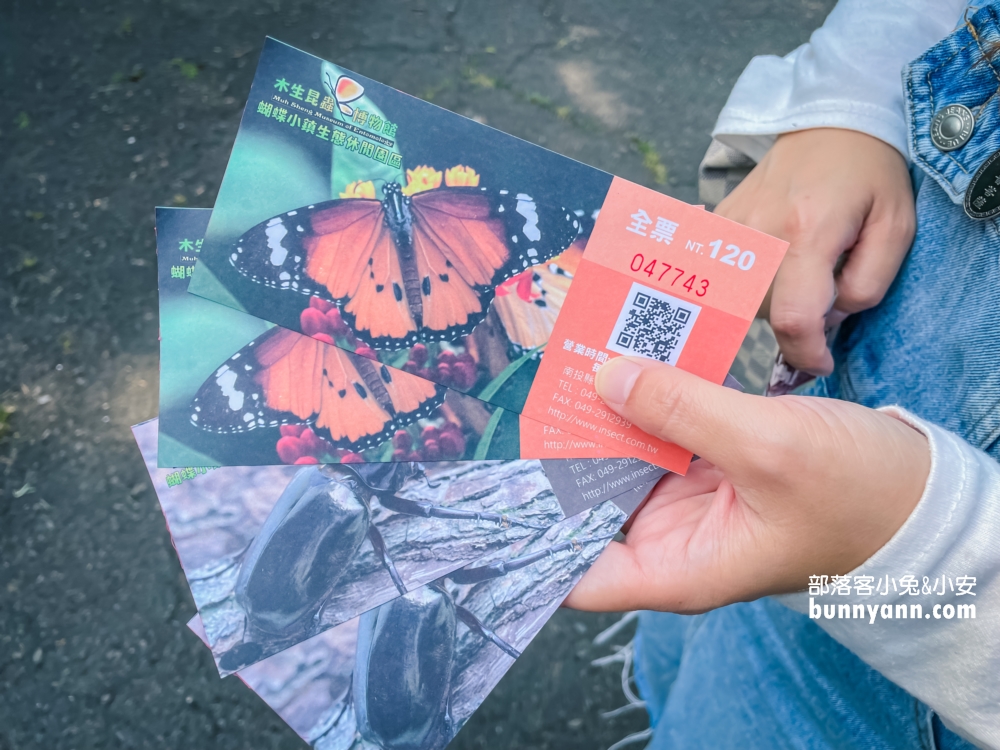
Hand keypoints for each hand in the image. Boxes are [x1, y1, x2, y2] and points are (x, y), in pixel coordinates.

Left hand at [564, 357, 928, 612]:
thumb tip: (607, 376)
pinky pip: (659, 432)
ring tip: (573, 357)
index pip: (576, 572)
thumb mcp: (767, 447)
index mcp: (677, 567)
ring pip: (621, 459)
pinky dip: (644, 399)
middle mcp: (670, 539)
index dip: (534, 536)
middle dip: (563, 450)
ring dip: (602, 414)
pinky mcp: (706, 466)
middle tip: (537, 387)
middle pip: (588, 503)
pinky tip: (626, 357)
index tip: (503, 482)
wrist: (921, 492)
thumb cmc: (857, 494)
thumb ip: (683, 411)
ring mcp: (687, 500)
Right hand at [714, 128, 914, 374]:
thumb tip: (829, 319)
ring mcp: (730, 228)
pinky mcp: (716, 226)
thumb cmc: (869, 176)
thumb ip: (868, 283)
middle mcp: (758, 233)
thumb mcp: (896, 228)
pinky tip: (770, 263)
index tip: (821, 362)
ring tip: (801, 268)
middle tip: (826, 287)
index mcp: (807, 232)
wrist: (826, 125)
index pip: (793, 318)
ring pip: (744, 300)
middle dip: (798, 318)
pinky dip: (750, 284)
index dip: (806, 353)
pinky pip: (726, 278)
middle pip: (767, 313)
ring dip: (775, 300)